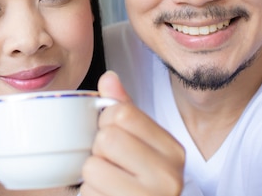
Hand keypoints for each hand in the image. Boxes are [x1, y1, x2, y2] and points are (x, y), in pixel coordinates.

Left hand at [80, 71, 185, 195]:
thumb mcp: (138, 145)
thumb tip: (109, 78)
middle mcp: (169, 176)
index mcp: (172, 150)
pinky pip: (88, 194)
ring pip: (93, 167)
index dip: (106, 123)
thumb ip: (124, 110)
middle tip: (111, 167)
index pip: (121, 113)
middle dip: (99, 152)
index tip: (114, 140)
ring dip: (91, 179)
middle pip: (107, 138)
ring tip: (108, 186)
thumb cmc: (137, 184)